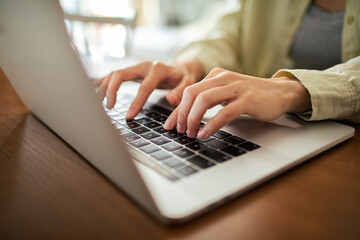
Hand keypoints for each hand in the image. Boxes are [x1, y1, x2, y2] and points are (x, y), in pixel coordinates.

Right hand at [94, 60, 203, 119]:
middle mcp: (144, 66)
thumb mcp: (188, 84)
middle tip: (109, 107)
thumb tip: (170, 99)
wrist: (181, 67)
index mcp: (158, 69)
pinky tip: (94, 90)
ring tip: (100, 103)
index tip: (129, 117)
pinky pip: (114, 75)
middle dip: (111, 90)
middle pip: (120, 74)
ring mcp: (136, 67)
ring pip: (114, 74)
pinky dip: (103, 82)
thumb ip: (180, 91)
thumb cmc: (184, 77)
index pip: (144, 87)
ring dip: (104, 87)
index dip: (136, 102)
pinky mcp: (131, 71)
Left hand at [164, 67, 310, 138]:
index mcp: (216, 75)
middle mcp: (224, 78)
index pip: (189, 91)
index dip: (177, 110)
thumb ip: (209, 100)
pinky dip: (211, 124)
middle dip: (182, 114)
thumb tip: (187, 116)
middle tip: (180, 131)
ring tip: (191, 133)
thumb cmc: (251, 96)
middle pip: (192, 94)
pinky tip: (205, 134)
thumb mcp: (226, 95)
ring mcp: (236, 88)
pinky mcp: (248, 100)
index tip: (169, 125)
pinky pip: (224, 112)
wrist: (281, 93)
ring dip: (193, 119)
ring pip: (204, 100)